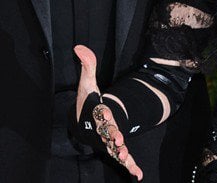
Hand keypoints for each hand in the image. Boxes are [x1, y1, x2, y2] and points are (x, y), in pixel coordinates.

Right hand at [74, 45, 142, 180]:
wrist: (85, 120)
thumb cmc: (87, 102)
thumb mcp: (88, 82)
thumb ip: (87, 65)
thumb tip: (78, 47)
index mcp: (96, 112)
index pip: (100, 112)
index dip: (104, 114)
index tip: (107, 112)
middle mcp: (101, 128)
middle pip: (106, 132)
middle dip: (112, 136)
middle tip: (118, 140)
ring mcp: (108, 140)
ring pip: (114, 148)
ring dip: (120, 154)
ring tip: (127, 159)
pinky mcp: (115, 147)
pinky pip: (122, 158)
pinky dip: (130, 167)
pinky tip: (138, 175)